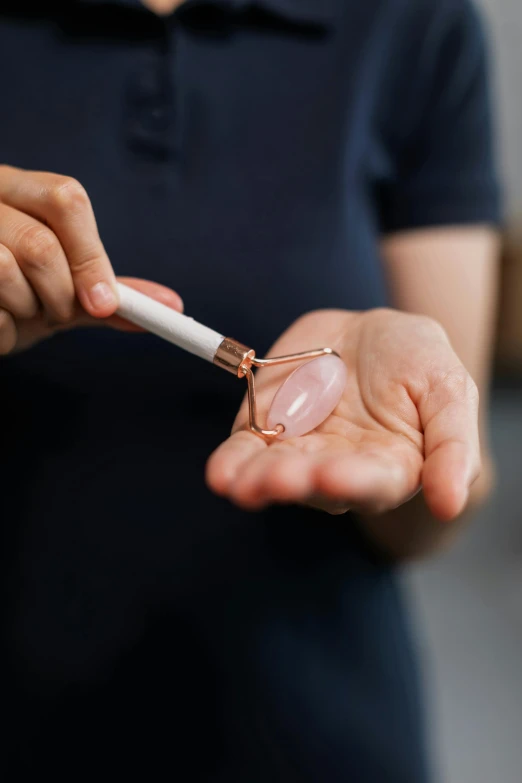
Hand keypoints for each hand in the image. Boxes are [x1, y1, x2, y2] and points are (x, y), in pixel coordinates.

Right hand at [0, 165, 181, 353]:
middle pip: (40, 243)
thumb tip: (172, 307)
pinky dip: (0, 331)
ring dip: (23, 311)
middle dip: (60, 294)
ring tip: (16, 312)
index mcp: (16, 189)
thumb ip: (111, 292)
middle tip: (54, 312)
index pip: (66, 198)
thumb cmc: (15, 295)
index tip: (103, 304)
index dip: (91, 256)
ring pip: (4, 270)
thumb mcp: (64, 288)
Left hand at [207, 308, 480, 522]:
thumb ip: (453, 446)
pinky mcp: (265, 429)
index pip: (373, 482)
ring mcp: (299, 450)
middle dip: (294, 482)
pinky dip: (230, 462)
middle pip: (316, 483)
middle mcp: (340, 467)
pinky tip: (220, 473)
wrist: (370, 332)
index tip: (332, 475)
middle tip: (276, 479)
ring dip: (255, 478)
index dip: (353, 480)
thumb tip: (451, 501)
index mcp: (390, 466)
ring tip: (238, 483)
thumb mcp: (449, 389)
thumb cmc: (418, 363)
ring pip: (274, 471)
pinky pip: (244, 450)